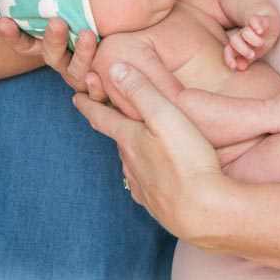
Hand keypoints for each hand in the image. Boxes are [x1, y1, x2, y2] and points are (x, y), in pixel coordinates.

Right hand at [0, 16, 97, 91]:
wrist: (126, 56)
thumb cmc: (96, 24)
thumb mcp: (83, 10)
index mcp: (52, 46)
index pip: (25, 43)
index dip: (13, 36)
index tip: (4, 22)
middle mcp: (63, 62)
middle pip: (52, 55)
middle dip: (53, 39)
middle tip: (56, 22)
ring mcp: (79, 76)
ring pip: (76, 71)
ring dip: (81, 54)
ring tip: (87, 34)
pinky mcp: (98, 89)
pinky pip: (95, 93)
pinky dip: (95, 87)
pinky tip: (96, 76)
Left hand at [74, 62, 227, 239]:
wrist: (203, 212)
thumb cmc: (188, 160)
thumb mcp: (166, 115)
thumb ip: (141, 90)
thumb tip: (114, 67)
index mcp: (130, 140)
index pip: (102, 118)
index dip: (89, 105)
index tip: (76, 97)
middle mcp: (130, 164)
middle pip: (117, 140)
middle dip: (113, 126)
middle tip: (110, 114)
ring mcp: (142, 186)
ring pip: (129, 163)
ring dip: (130, 151)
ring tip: (134, 143)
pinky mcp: (157, 204)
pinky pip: (143, 184)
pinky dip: (143, 174)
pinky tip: (151, 176)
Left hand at [224, 14, 279, 70]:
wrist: (267, 24)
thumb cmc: (258, 41)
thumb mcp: (252, 53)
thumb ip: (245, 60)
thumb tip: (239, 67)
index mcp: (238, 44)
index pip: (229, 51)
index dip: (229, 58)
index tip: (233, 66)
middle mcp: (242, 36)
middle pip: (235, 41)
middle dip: (242, 49)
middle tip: (251, 55)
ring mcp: (250, 27)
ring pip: (245, 32)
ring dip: (251, 38)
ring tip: (260, 44)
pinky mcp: (259, 19)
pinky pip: (254, 20)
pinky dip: (256, 24)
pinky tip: (259, 30)